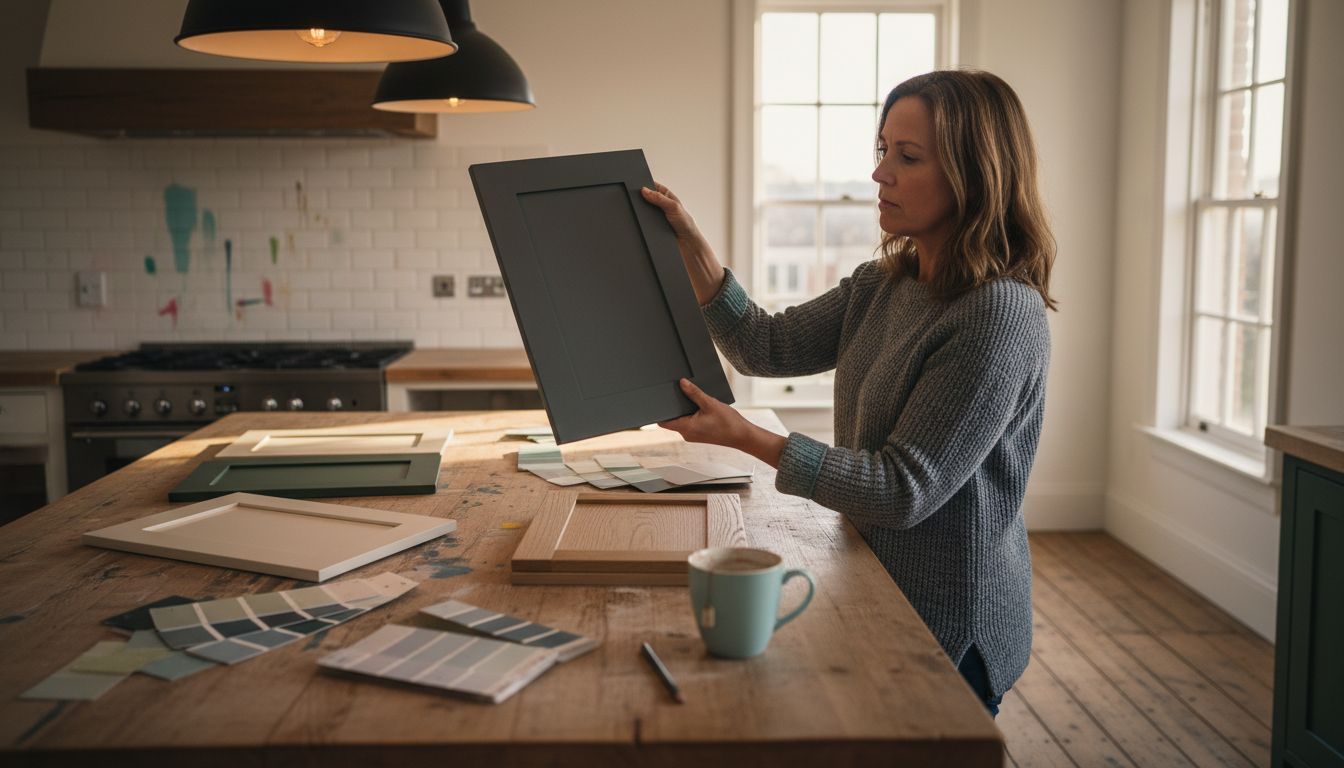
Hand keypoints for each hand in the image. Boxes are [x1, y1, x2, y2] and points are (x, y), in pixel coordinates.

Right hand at [641, 183, 724, 304]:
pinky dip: (640, 223)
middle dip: (639, 200)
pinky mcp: (651, 226)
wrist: (686, 244)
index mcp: (666, 195)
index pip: (651, 186)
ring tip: (636, 213)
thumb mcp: (673, 207)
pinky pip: (642, 223)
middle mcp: (659, 205)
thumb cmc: (686, 224)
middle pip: (644, 199)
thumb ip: (659, 198)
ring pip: (642, 212)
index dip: (643, 186)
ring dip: (639, 213)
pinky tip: (638, 223)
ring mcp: (654, 216)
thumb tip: (645, 190)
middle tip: (633, 200)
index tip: (635, 187)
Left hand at [659, 379, 785, 466]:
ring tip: (692, 398)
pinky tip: (701, 406)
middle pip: (673, 419)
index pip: (664, 421)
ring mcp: (693, 435)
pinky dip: (693, 414)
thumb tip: (682, 383)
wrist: (743, 436)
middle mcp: (687, 434)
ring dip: (685, 409)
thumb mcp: (710, 403)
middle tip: (676, 392)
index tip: (658, 401)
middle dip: (675, 406)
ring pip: (682, 420)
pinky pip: (691, 422)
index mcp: (686, 428)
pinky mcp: (700, 434)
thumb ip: (694, 393)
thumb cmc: (728, 423)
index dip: (659, 411)